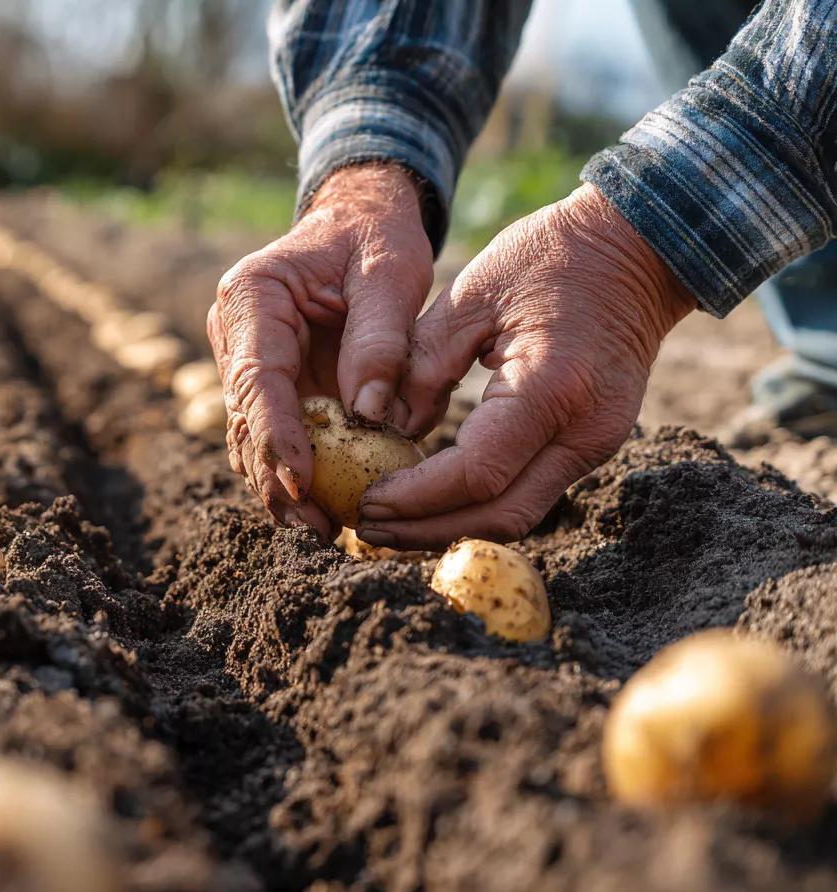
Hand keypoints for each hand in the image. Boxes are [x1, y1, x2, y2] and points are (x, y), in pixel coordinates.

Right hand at [207, 164, 435, 536]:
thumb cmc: (375, 239)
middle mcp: (236, 334)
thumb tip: (371, 415)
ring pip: (253, 438)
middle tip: (317, 526)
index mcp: (252, 297)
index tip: (302, 482)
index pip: (258, 378)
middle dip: (276, 478)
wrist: (358, 220)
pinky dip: (296, 473)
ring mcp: (247, 361)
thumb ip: (380, 340)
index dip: (277, 436)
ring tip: (323, 529)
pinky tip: (325, 508)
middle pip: (246, 420)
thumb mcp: (391, 272)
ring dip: (282, 486)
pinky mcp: (269, 384)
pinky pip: (276, 435)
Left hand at [357, 184, 697, 549]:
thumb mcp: (469, 296)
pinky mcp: (592, 445)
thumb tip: (383, 429)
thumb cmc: (549, 258)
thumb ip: (420, 365)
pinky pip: (528, 492)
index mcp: (550, 388)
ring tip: (390, 524)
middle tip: (368, 527)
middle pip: (499, 515)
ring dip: (450, 528)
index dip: (415, 498)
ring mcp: (596, 444)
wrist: (636, 249)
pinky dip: (476, 505)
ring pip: (516, 515)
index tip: (366, 500)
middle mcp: (584, 430)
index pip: (475, 474)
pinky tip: (430, 500)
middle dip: (427, 531)